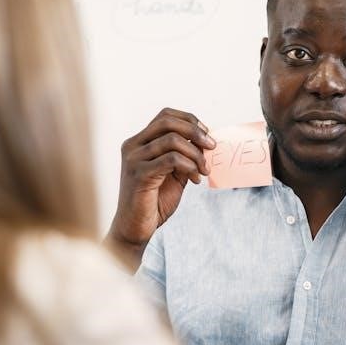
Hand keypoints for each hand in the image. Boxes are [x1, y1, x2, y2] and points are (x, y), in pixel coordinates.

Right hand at [106, 108, 214, 267]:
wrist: (136, 228)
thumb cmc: (154, 201)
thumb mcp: (174, 174)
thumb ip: (185, 156)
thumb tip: (207, 141)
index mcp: (139, 142)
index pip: (165, 116)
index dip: (189, 120)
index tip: (207, 135)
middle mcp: (133, 146)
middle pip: (167, 122)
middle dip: (196, 131)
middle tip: (212, 147)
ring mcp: (134, 159)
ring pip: (173, 140)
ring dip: (196, 154)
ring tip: (204, 171)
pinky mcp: (139, 175)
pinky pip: (172, 160)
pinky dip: (189, 166)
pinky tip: (195, 179)